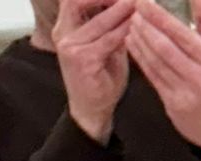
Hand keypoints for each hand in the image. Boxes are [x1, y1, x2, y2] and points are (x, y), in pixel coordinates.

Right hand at [52, 0, 134, 144]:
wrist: (92, 110)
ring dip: (119, 10)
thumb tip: (128, 5)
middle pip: (77, 0)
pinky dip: (123, 32)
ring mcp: (70, 46)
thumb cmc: (100, 79)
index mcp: (66, 26)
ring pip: (98, 21)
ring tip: (137, 4)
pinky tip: (136, 27)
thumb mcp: (106, 47)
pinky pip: (107, 41)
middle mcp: (63, 32)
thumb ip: (111, 27)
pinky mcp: (82, 60)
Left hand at [126, 0, 200, 159]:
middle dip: (145, 26)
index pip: (181, 34)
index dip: (158, 16)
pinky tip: (133, 45)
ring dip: (139, 40)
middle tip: (133, 10)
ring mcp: (186, 94)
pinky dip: (140, 58)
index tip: (144, 2)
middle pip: (164, 47)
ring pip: (155, 61)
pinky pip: (152, 76)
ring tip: (131, 24)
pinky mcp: (174, 105)